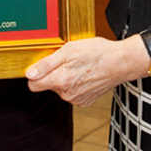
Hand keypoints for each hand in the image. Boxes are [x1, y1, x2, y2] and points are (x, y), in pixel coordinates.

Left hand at [25, 34, 148, 106]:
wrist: (121, 62)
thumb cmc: (97, 53)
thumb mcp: (68, 50)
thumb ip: (46, 64)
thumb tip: (29, 74)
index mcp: (60, 81)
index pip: (33, 85)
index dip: (35, 74)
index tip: (41, 65)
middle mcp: (67, 94)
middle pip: (48, 85)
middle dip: (53, 73)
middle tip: (66, 60)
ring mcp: (76, 99)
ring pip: (60, 88)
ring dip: (65, 77)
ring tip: (78, 65)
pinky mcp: (85, 101)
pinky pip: (72, 92)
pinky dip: (75, 83)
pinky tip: (84, 73)